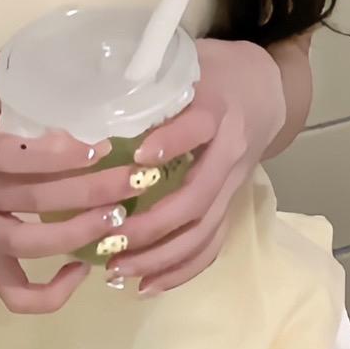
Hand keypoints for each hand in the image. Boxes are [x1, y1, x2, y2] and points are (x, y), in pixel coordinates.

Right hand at [0, 55, 150, 313]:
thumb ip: (21, 70)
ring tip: (120, 221)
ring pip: (26, 247)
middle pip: (32, 202)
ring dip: (77, 237)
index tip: (99, 147)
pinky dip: (47, 296)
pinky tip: (83, 271)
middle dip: (90, 193)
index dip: (58, 156)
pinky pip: (11, 290)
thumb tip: (82, 54)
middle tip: (134, 181)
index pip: (12, 156)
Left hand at [106, 39, 286, 296]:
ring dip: (161, 256)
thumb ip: (146, 81)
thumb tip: (84, 99)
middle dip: (153, 224)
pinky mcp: (231, 204)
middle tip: (109, 239)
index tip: (136, 157)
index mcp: (216, 107)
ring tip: (119, 270)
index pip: (198, 126)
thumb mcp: (184, 63)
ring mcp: (232, 183)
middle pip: (197, 196)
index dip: (170, 142)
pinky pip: (212, 244)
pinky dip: (181, 270)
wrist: (265, 89)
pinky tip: (148, 285)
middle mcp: (229, 150)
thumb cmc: (211, 72)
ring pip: (204, 230)